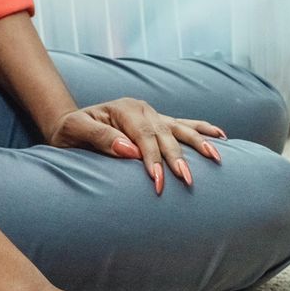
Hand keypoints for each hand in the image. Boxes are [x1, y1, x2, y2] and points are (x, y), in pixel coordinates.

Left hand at [46, 99, 224, 194]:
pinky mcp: (158, 121)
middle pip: (165, 135)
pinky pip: (184, 125)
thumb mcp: (73, 131)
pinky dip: (202, 129)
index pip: (144, 137)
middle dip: (178, 158)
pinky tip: (220, 136)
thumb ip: (100, 137)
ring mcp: (153, 114)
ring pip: (180, 128)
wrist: (70, 122)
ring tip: (216, 157)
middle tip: (188, 180)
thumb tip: (129, 150)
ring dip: (199, 143)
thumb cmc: (69, 130)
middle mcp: (142, 109)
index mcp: (124, 109)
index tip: (158, 181)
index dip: (152, 159)